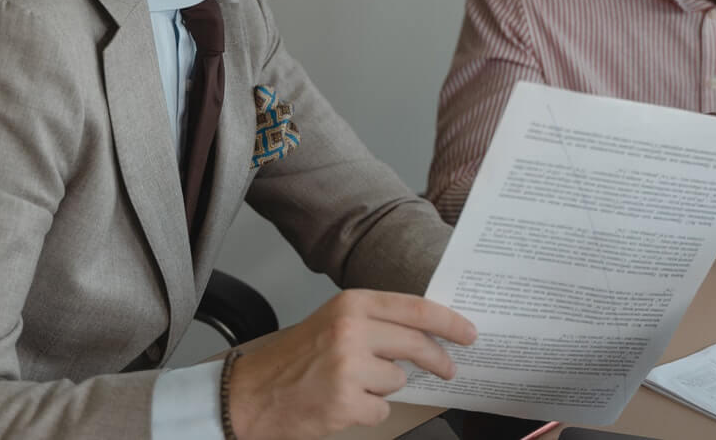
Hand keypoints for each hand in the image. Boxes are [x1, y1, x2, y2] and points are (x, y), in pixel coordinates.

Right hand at [227, 289, 476, 439]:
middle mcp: (350, 330)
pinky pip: (381, 409)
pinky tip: (341, 404)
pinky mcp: (345, 402)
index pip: (415, 308)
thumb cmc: (292, 360)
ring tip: (349, 384)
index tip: (468, 332)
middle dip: (439, 360)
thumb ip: (376, 322)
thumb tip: (427, 332)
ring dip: (382, 387)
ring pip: (397, 380)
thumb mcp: (333, 322)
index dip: (448, 322)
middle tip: (450, 369)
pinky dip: (367, 411)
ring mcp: (348, 367)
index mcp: (350, 304)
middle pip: (415, 344)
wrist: (248, 395)